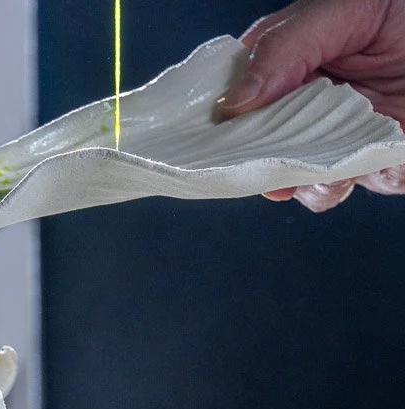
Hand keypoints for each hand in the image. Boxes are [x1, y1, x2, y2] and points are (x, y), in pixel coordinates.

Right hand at [219, 0, 404, 211]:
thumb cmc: (402, 12)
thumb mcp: (343, 8)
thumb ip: (286, 46)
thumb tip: (234, 102)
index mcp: (286, 64)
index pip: (234, 99)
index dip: (223, 121)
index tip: (221, 134)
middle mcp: (302, 107)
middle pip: (257, 150)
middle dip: (263, 160)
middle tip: (279, 155)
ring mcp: (332, 140)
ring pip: (294, 182)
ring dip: (308, 178)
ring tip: (337, 157)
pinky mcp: (364, 165)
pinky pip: (339, 190)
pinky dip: (349, 181)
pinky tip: (374, 155)